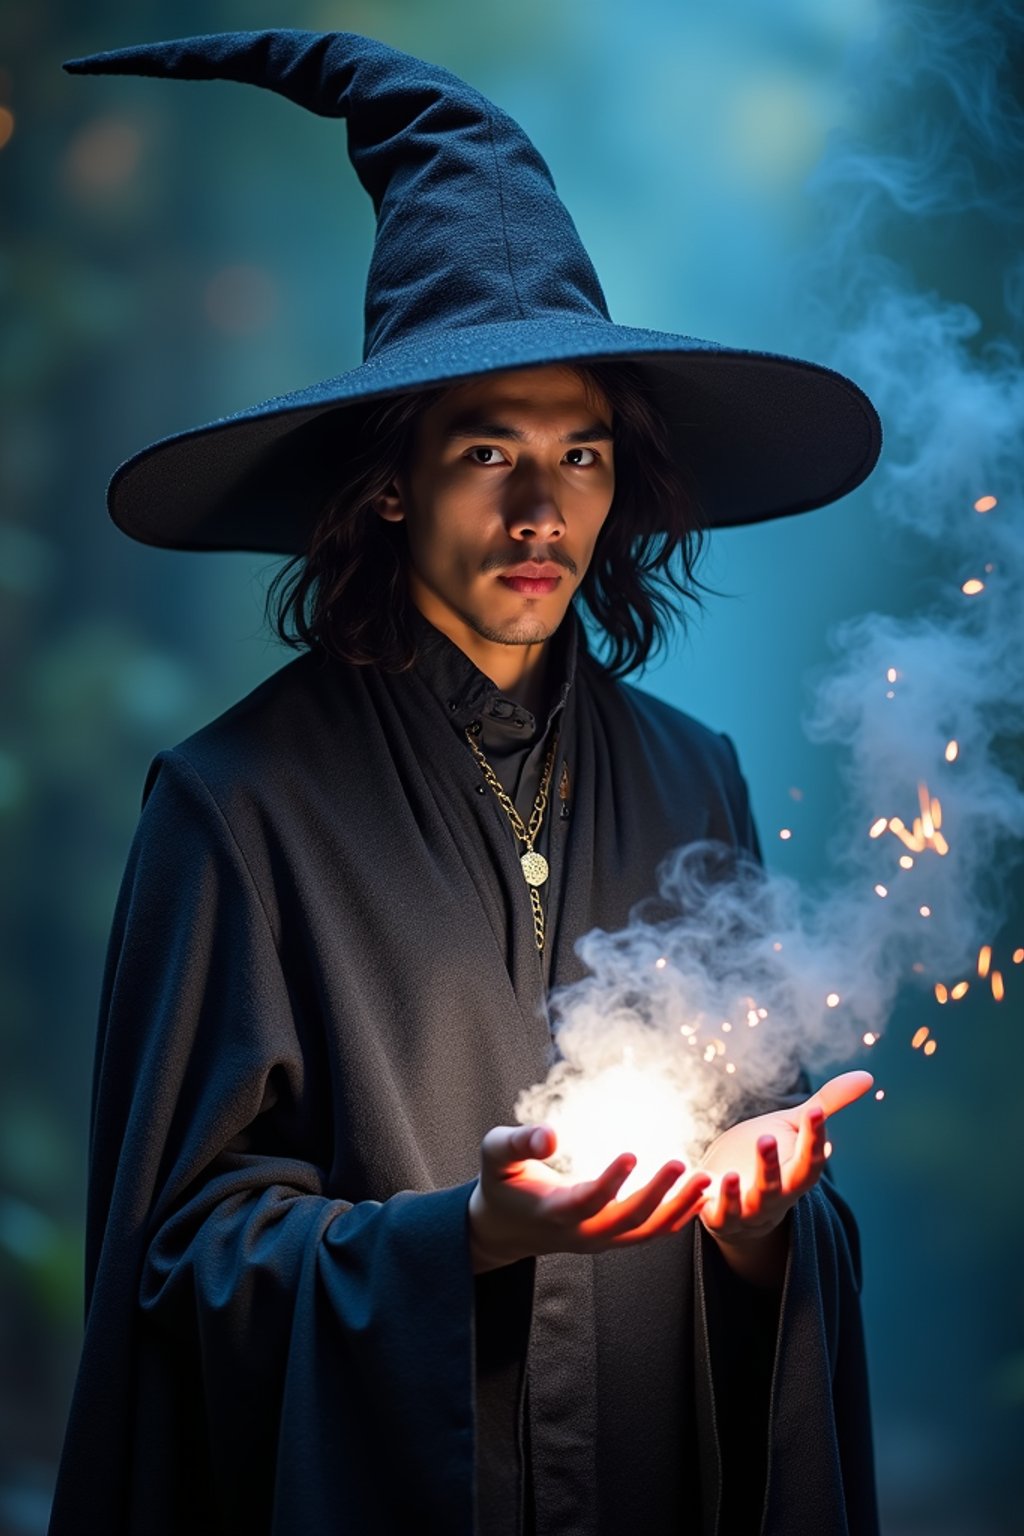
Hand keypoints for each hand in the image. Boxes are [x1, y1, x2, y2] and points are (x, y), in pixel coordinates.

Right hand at [467, 1123, 710, 1273]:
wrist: (506, 1229)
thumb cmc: (502, 1183)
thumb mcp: (496, 1155)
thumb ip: (519, 1142)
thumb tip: (550, 1134)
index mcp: (551, 1211)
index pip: (586, 1201)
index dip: (610, 1181)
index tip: (633, 1153)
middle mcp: (580, 1233)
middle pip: (626, 1221)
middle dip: (657, 1194)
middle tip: (682, 1163)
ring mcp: (599, 1241)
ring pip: (646, 1232)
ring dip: (679, 1207)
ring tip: (705, 1178)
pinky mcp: (612, 1239)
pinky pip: (651, 1234)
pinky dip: (678, 1218)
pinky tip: (700, 1196)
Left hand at [699, 1070, 873, 1252]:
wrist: (734, 1197)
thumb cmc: (768, 1156)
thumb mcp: (793, 1127)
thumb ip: (827, 1104)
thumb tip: (868, 1076)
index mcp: (796, 1174)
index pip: (811, 1161)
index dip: (815, 1138)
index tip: (816, 1112)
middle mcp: (775, 1197)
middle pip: (780, 1187)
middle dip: (772, 1165)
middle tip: (767, 1137)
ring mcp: (747, 1209)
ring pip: (745, 1205)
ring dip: (737, 1192)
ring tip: (730, 1175)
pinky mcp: (718, 1216)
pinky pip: (713, 1213)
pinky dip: (704, 1201)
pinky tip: (699, 1182)